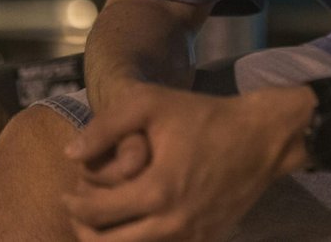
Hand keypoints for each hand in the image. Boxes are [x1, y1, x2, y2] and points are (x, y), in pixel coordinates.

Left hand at [61, 84, 311, 240]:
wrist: (262, 138)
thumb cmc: (205, 117)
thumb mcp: (152, 104)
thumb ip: (105, 127)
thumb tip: (70, 155)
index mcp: (156, 192)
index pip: (95, 215)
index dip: (73, 205)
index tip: (68, 192)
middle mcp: (172, 224)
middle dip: (85, 231)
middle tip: (79, 211)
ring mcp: (191, 238)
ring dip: (111, 241)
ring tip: (103, 219)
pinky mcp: (204, 241)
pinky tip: (134, 223)